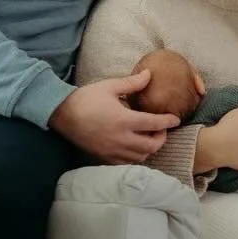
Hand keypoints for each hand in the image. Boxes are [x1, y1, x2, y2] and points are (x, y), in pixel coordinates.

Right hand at [49, 71, 178, 162]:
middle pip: (151, 146)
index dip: (168, 122)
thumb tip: (149, 75)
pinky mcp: (104, 157)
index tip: (176, 119)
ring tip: (149, 137)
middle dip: (161, 138)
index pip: (154, 124)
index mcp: (124, 120)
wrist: (62, 114)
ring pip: (140, 157)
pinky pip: (126, 163)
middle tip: (161, 129)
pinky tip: (134, 147)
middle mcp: (120, 139)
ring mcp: (112, 150)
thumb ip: (132, 83)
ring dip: (149, 148)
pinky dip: (135, 157)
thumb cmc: (86, 98)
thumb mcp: (110, 86)